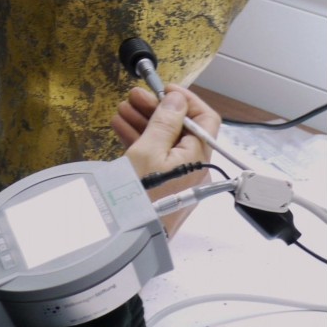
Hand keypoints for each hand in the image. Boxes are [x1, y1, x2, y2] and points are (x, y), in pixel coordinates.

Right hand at [115, 85, 220, 237]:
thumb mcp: (149, 150)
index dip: (186, 100)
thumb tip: (177, 99)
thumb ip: (164, 121)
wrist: (127, 237)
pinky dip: (140, 140)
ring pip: (164, 142)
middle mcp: (193, 167)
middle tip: (134, 96)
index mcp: (198, 156)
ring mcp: (177, 178)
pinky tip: (121, 128)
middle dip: (157, 109)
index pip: (205, 119)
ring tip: (122, 109)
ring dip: (144, 122)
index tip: (164, 90)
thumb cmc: (140, 194)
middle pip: (181, 129)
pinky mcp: (161, 187)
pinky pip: (155, 157)